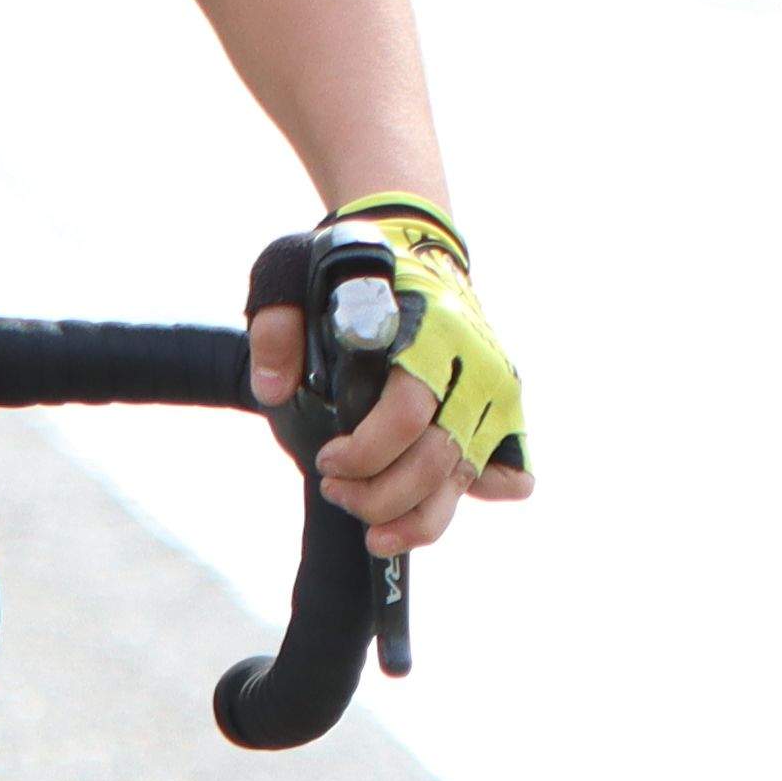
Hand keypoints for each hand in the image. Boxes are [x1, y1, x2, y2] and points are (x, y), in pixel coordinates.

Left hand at [251, 199, 528, 554]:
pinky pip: (509, 475)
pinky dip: (474, 498)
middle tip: (335, 490)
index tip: (326, 460)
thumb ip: (276, 327)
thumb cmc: (348, 271)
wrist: (412, 247)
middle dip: (380, 496)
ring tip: (371, 533)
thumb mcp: (294, 276)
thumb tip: (272, 390)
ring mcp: (496, 391)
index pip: (407, 415)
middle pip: (438, 460)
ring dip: (417, 520)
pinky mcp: (503, 412)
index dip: (364, 453)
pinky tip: (423, 510)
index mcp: (429, 331)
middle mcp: (475, 365)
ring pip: (466, 479)